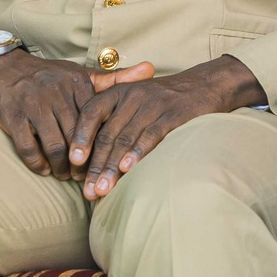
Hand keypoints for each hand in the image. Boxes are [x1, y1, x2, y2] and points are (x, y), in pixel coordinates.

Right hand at [0, 51, 154, 179]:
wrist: (6, 68)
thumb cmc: (51, 76)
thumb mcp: (82, 74)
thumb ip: (115, 78)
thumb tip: (151, 69)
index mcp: (77, 83)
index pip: (97, 119)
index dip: (103, 144)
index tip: (108, 160)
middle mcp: (56, 93)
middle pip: (78, 136)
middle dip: (85, 161)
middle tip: (88, 176)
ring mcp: (33, 105)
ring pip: (55, 145)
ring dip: (63, 167)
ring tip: (67, 175)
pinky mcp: (13, 117)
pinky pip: (28, 147)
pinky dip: (38, 163)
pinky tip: (45, 170)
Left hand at [70, 55, 266, 199]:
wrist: (203, 85)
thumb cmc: (161, 101)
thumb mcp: (133, 100)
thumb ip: (112, 120)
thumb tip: (86, 158)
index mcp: (118, 91)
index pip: (91, 113)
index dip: (81, 137)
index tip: (73, 162)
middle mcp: (133, 96)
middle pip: (108, 133)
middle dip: (95, 165)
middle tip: (88, 191)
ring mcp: (153, 104)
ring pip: (126, 138)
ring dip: (112, 167)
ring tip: (103, 189)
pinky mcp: (173, 114)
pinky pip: (151, 135)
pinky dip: (138, 153)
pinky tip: (128, 170)